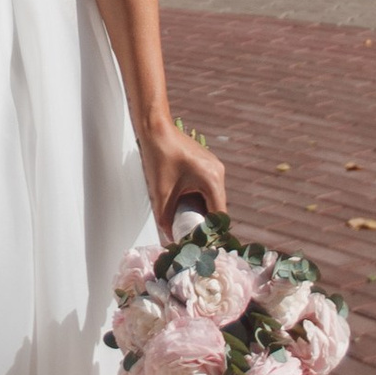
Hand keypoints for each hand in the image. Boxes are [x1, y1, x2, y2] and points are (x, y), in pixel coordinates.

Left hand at [135, 111, 225, 236]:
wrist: (156, 130)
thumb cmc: (159, 158)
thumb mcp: (161, 193)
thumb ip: (166, 219)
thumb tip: (171, 238)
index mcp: (212, 180)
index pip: (219, 216)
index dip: (211, 232)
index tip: (202, 244)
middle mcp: (218, 173)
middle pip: (218, 207)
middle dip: (205, 222)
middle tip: (192, 235)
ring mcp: (215, 167)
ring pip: (213, 197)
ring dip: (202, 209)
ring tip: (187, 220)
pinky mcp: (208, 164)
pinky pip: (209, 187)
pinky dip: (200, 197)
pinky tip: (186, 202)